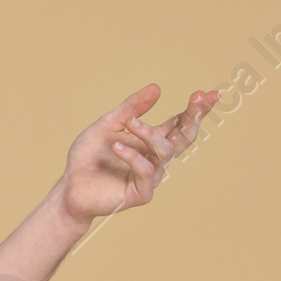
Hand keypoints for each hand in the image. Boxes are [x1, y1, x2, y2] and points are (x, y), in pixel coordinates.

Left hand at [58, 84, 217, 225]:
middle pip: (185, 137)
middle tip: (197, 97)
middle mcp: (155, 158)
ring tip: (130, 125)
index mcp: (151, 141)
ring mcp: (150, 176)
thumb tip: (157, 88)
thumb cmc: (90, 156)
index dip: (196, 110)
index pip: (180, 123)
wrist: (71, 186)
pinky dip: (132, 156)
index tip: (209, 93)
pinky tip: (117, 147)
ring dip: (149, 134)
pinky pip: (145, 171)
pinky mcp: (140, 193)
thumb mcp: (109, 124)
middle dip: (194, 117)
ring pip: (164, 152)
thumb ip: (132, 108)